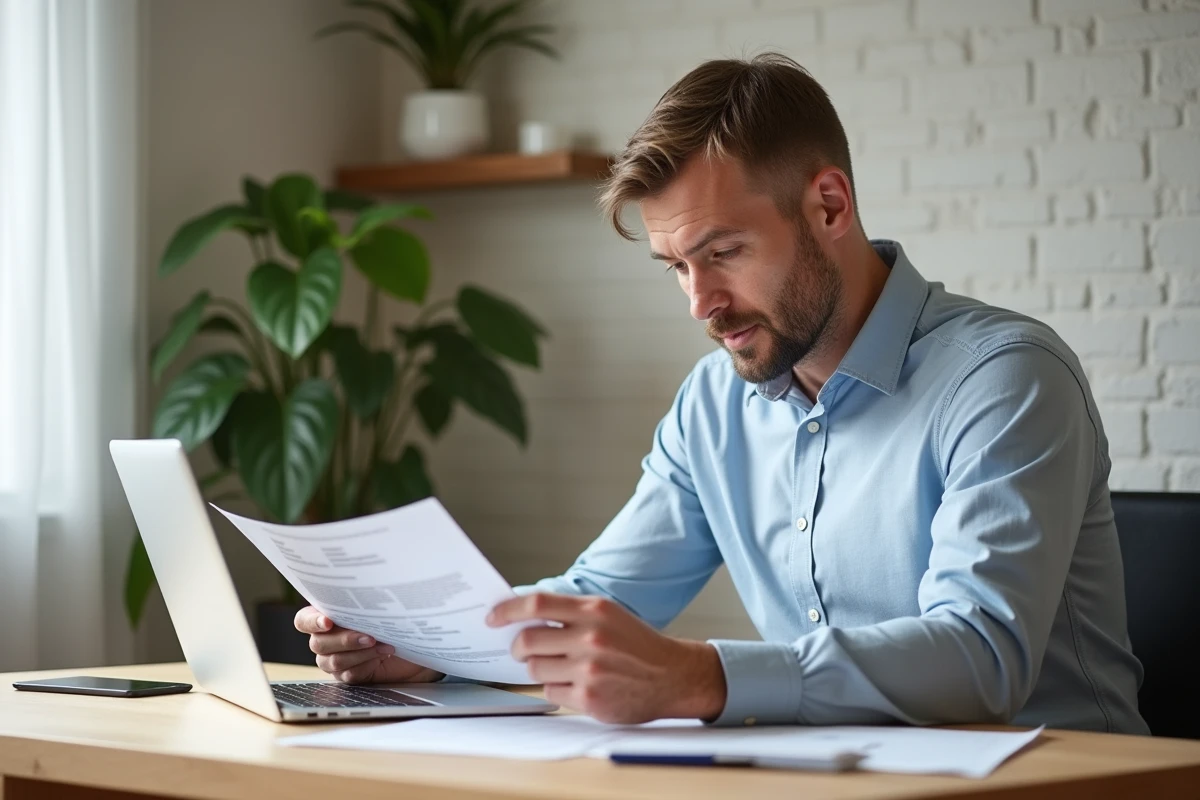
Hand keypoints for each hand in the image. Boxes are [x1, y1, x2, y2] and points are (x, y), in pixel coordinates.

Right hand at [293, 605, 443, 683]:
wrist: (412, 645)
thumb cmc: (392, 621)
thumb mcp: (379, 608)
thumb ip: (365, 602)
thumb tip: (369, 590)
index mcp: (325, 617)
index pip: (303, 620)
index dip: (311, 621)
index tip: (328, 621)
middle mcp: (325, 639)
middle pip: (318, 643)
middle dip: (345, 640)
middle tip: (369, 636)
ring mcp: (334, 660)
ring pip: (333, 661)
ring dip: (360, 653)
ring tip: (382, 646)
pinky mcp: (348, 675)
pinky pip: (348, 675)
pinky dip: (366, 665)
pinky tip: (381, 657)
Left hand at [486, 593, 726, 723]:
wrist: (673, 676)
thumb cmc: (636, 644)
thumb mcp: (608, 615)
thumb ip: (571, 613)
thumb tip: (524, 618)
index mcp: (594, 611)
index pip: (537, 604)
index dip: (507, 610)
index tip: (492, 618)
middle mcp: (591, 637)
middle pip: (528, 640)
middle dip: (517, 647)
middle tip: (521, 650)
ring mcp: (589, 670)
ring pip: (536, 669)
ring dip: (539, 669)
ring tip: (560, 668)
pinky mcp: (589, 698)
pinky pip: (551, 692)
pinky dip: (557, 689)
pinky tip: (578, 685)